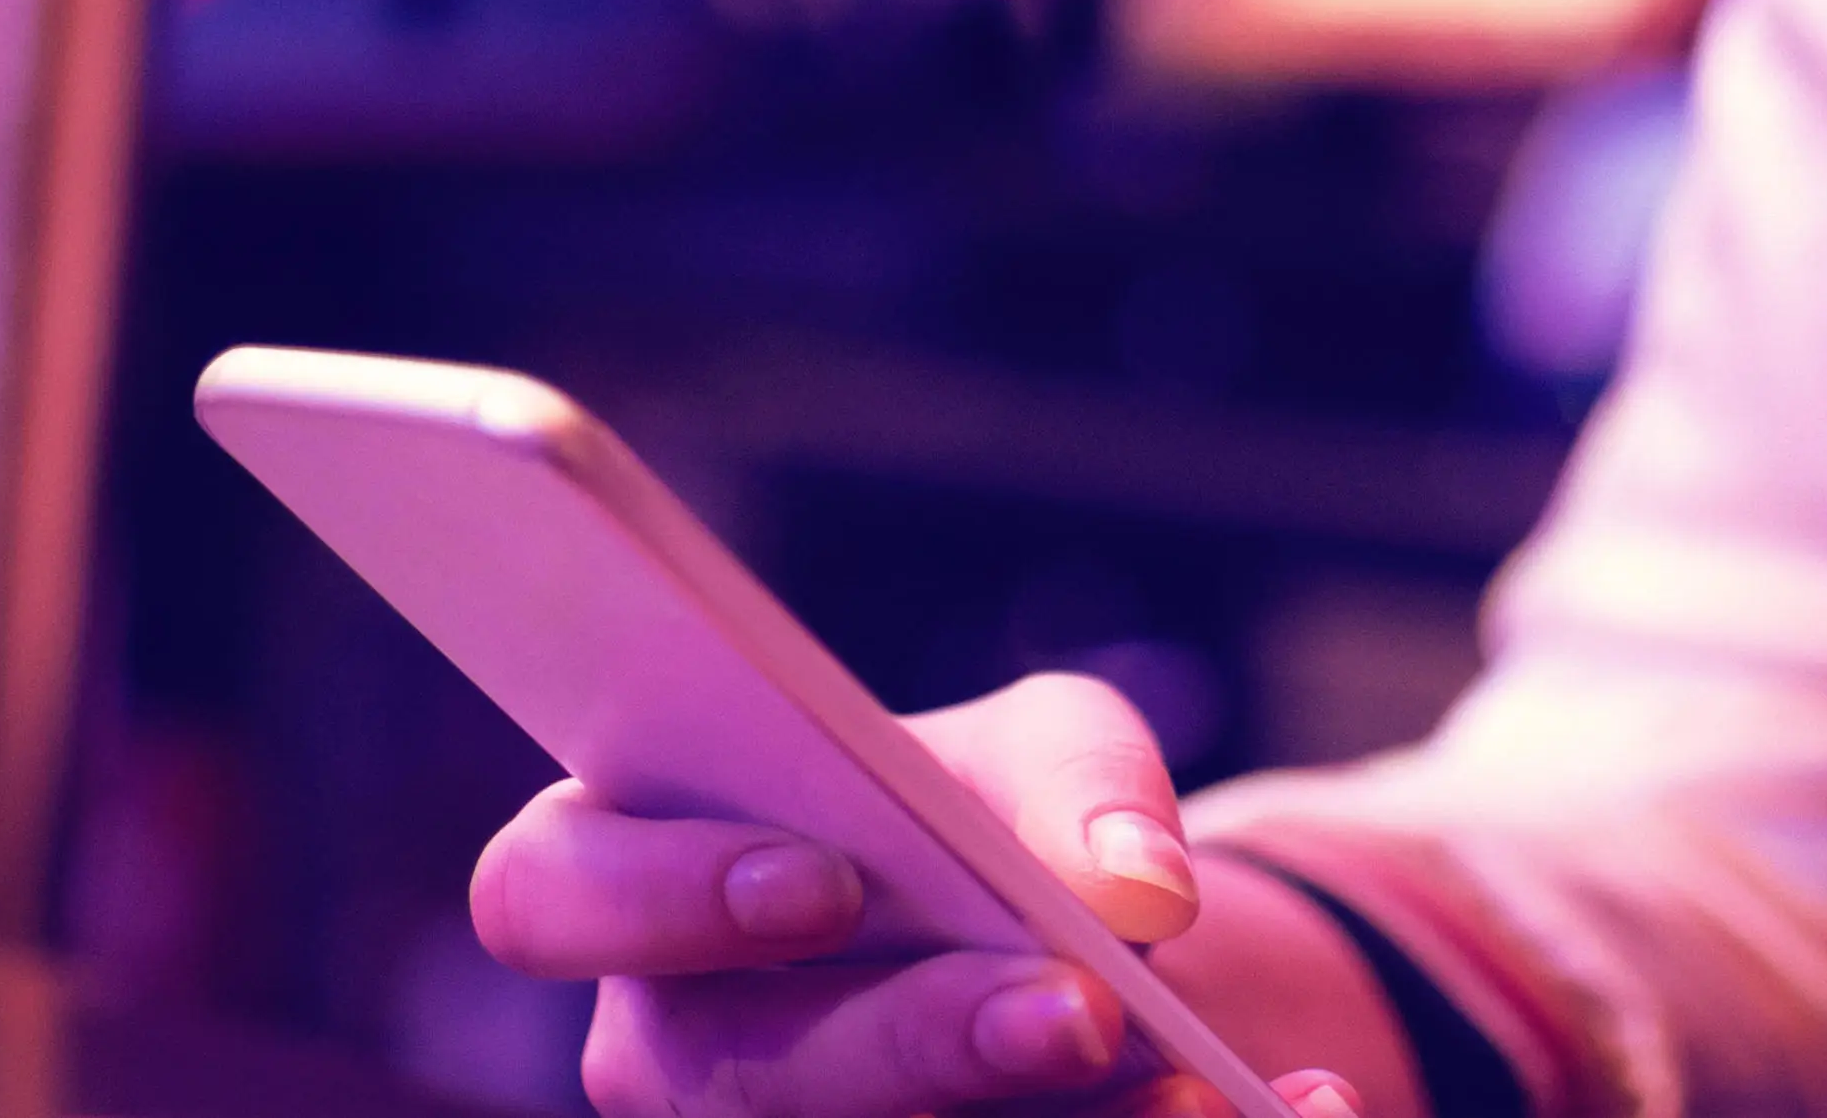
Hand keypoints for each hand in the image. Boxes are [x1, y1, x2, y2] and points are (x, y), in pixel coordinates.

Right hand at [471, 672, 1362, 1117]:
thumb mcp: (1044, 745)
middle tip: (1078, 1007)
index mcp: (637, 874)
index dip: (663, 894)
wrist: (1080, 940)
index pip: (550, 891)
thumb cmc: (998, 816)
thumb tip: (1141, 889)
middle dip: (919, 1044)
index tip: (823, 880)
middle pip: (739, 1079)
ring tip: (1198, 1092)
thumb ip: (1077, 779)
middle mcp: (669, 1044)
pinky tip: (1276, 1114)